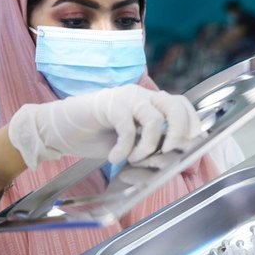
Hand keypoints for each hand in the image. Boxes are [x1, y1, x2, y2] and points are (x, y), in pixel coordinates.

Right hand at [8, 84, 201, 169]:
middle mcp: (142, 96)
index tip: (194, 145)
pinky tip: (114, 158)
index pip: (182, 106)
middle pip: (175, 106)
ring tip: (135, 158)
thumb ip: (152, 145)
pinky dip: (124, 148)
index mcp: (150, 103)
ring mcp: (125, 98)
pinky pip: (127, 127)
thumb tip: (179, 159)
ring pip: (154, 118)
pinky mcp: (108, 104)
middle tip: (172, 151)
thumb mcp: (132, 144)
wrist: (60, 130)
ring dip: (148, 145)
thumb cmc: (98, 137)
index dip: (192, 124)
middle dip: (180, 131)